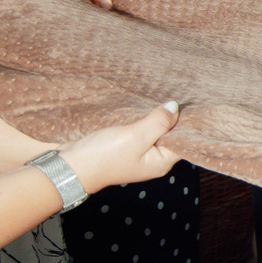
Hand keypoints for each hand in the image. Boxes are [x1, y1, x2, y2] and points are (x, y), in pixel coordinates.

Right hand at [57, 101, 181, 192]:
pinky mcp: (125, 147)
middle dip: (172, 118)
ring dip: (156, 118)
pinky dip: (142, 121)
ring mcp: (139, 154)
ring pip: (154, 132)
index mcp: (161, 162)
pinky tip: (145, 108)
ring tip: (164, 97)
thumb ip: (158, 122)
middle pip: (170, 136)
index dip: (187, 123)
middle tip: (178, 95)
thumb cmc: (103, 156)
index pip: (184, 141)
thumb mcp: (136, 136)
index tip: (192, 103)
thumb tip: (176, 107)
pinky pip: (140, 132)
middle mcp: (153, 160)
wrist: (70, 166)